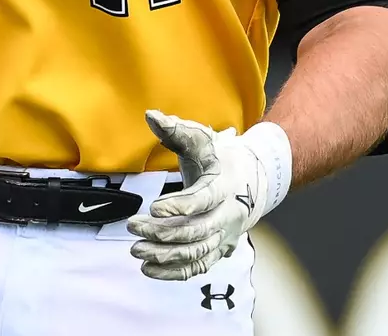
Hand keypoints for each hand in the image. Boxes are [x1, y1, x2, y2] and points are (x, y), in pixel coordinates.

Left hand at [126, 110, 291, 280]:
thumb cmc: (221, 158)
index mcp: (224, 185)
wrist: (253, 179)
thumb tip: (150, 115)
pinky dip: (174, 273)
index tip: (154, 207)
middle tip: (134, 227)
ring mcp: (225, 236)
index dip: (180, 206)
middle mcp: (229, 215)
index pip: (204, 200)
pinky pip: (198, 266)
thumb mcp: (202, 139)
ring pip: (197, 252)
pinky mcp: (218, 250)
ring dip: (166, 255)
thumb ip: (176, 130)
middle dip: (163, 233)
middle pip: (198, 231)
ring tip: (137, 250)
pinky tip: (149, 269)